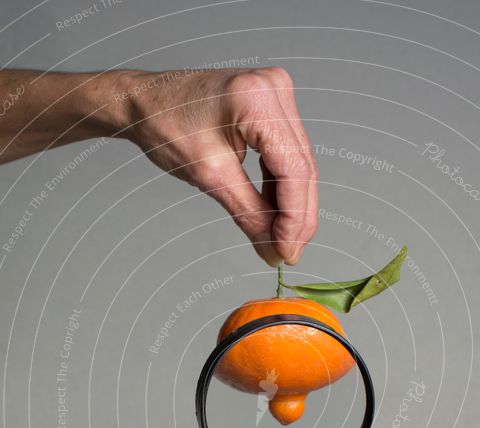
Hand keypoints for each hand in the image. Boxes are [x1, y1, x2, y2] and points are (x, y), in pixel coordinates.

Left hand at [0, 67, 317, 265]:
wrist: (146, 101)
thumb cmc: (166, 126)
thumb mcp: (210, 176)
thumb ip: (249, 214)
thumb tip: (273, 249)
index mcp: (257, 101)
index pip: (292, 171)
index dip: (294, 219)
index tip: (287, 253)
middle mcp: (275, 90)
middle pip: (301, 168)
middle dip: (296, 218)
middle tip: (287, 254)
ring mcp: (277, 94)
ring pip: (298, 165)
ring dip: (291, 207)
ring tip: (281, 241)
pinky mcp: (273, 106)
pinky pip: (286, 155)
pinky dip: (281, 188)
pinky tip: (275, 216)